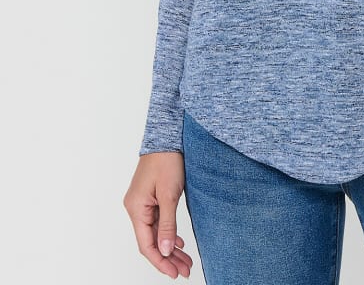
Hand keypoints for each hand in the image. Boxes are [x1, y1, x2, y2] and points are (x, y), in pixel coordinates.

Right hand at [123, 151, 193, 278]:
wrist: (168, 136)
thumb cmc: (167, 160)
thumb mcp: (169, 194)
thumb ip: (167, 224)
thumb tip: (165, 250)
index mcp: (136, 208)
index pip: (146, 244)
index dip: (161, 261)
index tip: (175, 273)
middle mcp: (135, 208)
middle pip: (150, 241)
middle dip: (168, 258)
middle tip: (185, 270)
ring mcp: (142, 203)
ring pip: (155, 232)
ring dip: (169, 247)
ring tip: (185, 260)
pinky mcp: (150, 197)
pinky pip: (157, 222)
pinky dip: (167, 233)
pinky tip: (178, 242)